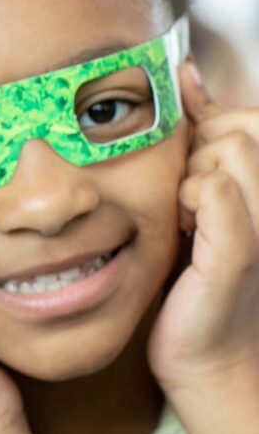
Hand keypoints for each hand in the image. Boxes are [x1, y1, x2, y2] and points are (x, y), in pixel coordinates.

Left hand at [151, 61, 258, 394]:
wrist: (206, 358)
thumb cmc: (195, 277)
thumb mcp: (198, 197)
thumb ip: (200, 139)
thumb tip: (186, 74)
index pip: (247, 117)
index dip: (209, 129)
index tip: (190, 174)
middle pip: (238, 127)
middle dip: (198, 151)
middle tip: (185, 201)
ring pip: (228, 151)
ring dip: (191, 176)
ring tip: (186, 217)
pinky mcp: (239, 254)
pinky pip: (218, 193)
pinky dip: (193, 199)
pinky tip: (185, 229)